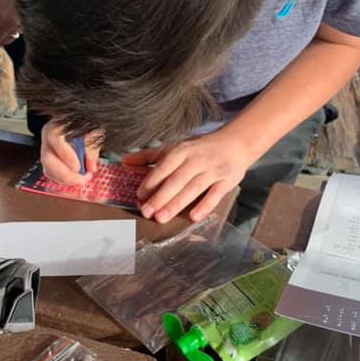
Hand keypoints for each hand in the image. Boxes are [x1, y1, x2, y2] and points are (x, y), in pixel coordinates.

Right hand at [40, 122, 100, 185]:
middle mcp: (48, 140)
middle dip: (64, 174)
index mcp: (56, 126)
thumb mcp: (92, 131)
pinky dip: (63, 180)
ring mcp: (46, 152)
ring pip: (48, 170)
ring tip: (81, 179)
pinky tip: (74, 179)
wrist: (76, 126)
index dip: (65, 154)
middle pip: (47, 159)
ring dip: (65, 179)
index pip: (55, 138)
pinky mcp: (49, 162)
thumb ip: (92, 147)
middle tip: (81, 180)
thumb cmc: (83, 127)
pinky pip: (52, 175)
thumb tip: (91, 167)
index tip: (77, 167)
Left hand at [126, 129, 253, 223]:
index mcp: (182, 151)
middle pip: (177, 180)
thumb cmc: (199, 149)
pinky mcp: (227, 181)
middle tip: (146, 212)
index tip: (140, 195)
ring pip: (193, 188)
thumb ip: (149, 156)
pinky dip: (205, 206)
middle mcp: (197, 159)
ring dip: (177, 204)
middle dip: (161, 197)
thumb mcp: (175, 148)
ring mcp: (213, 170)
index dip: (152, 181)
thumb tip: (124, 161)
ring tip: (161, 218)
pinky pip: (215, 195)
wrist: (235, 143)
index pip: (165, 166)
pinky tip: (193, 217)